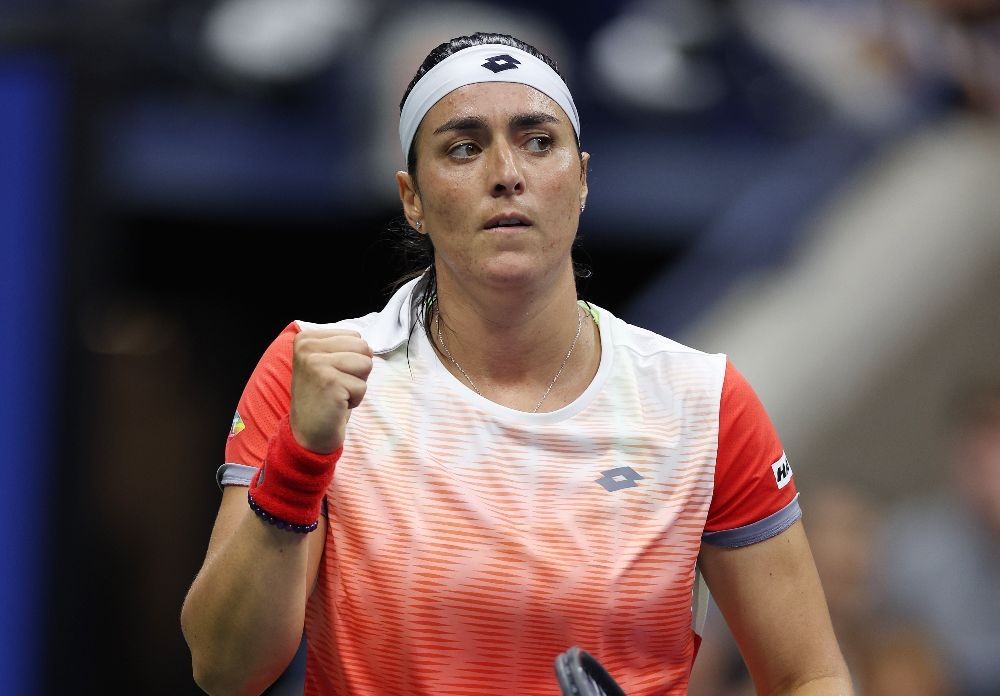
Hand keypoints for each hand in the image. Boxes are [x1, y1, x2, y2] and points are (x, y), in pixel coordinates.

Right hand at [289, 329, 372, 452]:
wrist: (308, 432)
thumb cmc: (323, 396)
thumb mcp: (327, 362)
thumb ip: (345, 348)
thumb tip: (370, 348)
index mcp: (306, 338)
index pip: (355, 337)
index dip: (351, 359)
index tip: (332, 374)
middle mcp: (307, 347)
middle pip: (362, 347)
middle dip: (358, 370)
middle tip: (337, 385)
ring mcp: (317, 364)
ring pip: (366, 364)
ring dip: (357, 384)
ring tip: (338, 393)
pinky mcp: (330, 382)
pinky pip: (363, 386)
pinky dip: (356, 400)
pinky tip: (338, 404)